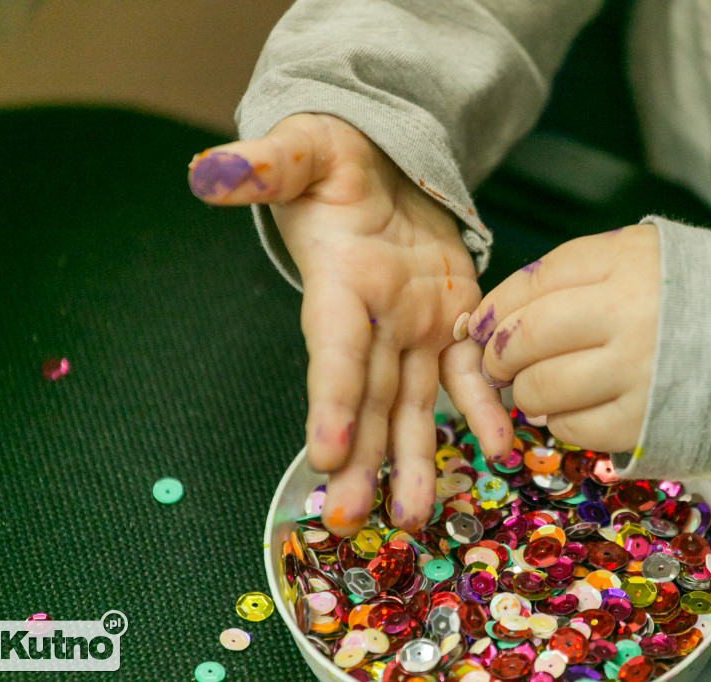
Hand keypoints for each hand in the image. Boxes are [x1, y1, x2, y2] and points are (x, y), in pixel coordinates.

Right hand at [188, 114, 510, 534]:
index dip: (332, 399)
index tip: (329, 452)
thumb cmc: (333, 160)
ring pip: (412, 404)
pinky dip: (481, 409)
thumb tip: (212, 173)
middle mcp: (372, 322)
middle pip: (367, 399)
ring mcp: (410, 330)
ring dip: (413, 460)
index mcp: (339, 286)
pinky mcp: (447, 323)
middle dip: (362, 460)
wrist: (381, 168)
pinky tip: (499, 448)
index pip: (334, 350)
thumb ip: (268, 165)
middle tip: (353, 519)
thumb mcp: (305, 150)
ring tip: (413, 515)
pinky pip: (466, 373)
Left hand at [469, 225, 659, 452]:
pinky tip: (573, 407)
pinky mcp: (644, 422)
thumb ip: (578, 272)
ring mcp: (637, 372)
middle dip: (498, 354)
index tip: (481, 324)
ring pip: (540, 388)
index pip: (534, 282)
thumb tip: (499, 314)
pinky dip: (560, 420)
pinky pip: (573, 427)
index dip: (495, 307)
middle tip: (497, 362)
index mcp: (627, 261)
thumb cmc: (699, 296)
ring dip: (525, 391)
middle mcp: (629, 314)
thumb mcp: (644, 255)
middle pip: (526, 336)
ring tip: (535, 386)